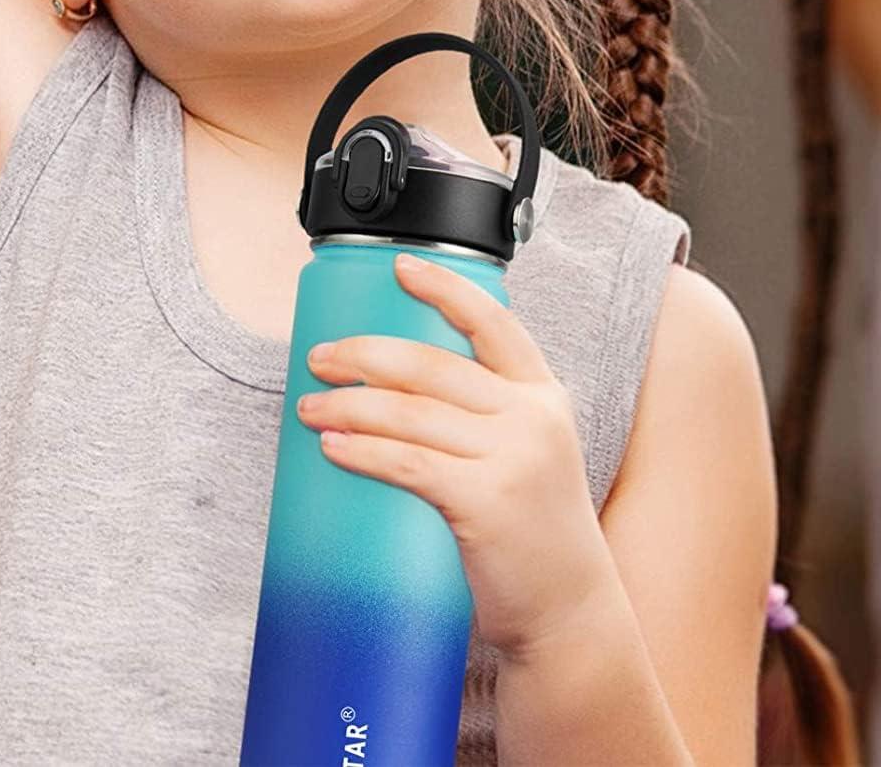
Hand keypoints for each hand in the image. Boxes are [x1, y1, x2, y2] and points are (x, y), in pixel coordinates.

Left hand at [296, 253, 616, 660]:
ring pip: (409, 412)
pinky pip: (407, 463)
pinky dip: (362, 450)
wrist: (570, 613)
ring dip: (348, 404)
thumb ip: (485, 412)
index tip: (400, 266)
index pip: (494, 323)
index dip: (445, 289)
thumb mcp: (529, 451)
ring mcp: (513, 459)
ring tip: (310, 406)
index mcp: (543, 395)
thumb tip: (394, 381)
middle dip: (364, 354)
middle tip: (320, 359)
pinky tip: (333, 446)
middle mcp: (533, 418)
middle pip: (430, 364)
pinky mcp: (487, 503)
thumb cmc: (533, 531)